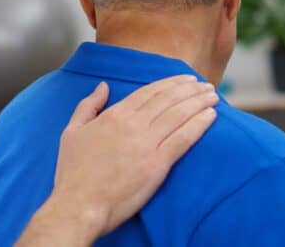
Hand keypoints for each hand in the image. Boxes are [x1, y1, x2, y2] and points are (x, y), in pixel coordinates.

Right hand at [20, 77, 217, 244]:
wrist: (79, 204)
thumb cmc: (73, 172)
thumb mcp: (72, 131)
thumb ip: (88, 106)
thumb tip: (103, 86)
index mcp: (114, 115)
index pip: (149, 92)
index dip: (171, 84)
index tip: (185, 80)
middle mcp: (133, 124)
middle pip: (168, 100)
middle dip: (190, 89)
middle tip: (206, 85)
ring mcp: (146, 144)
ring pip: (179, 115)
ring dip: (199, 102)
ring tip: (213, 96)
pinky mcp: (157, 164)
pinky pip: (183, 139)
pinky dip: (199, 125)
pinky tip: (211, 116)